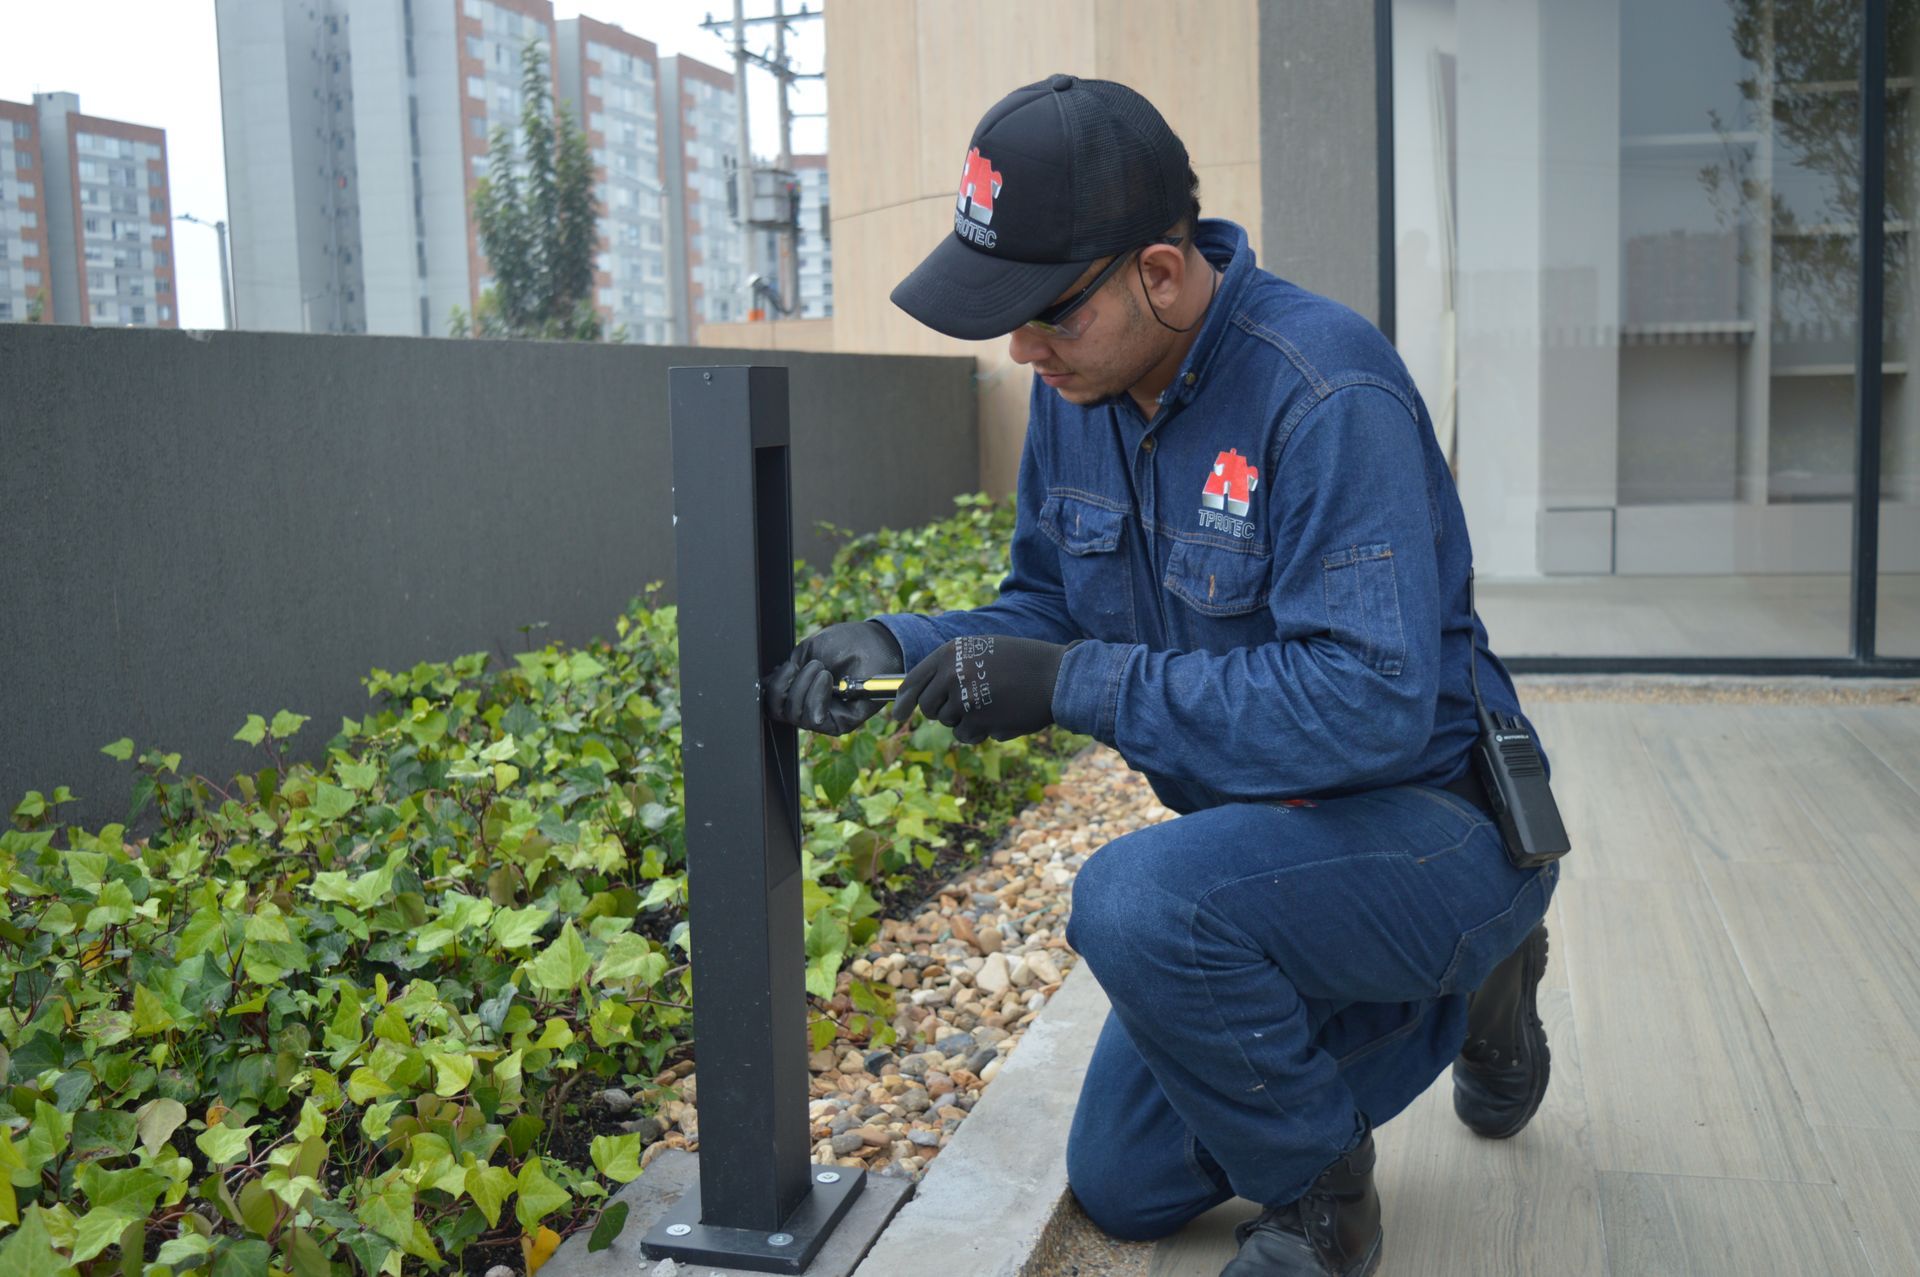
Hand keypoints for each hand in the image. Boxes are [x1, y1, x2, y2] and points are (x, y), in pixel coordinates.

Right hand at [763, 620, 903, 734]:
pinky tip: (827, 679)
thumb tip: (768, 687)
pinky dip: (816, 696)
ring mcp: (825, 717)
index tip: (786, 665)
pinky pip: (816, 720)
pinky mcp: (842, 723)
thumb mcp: (808, 652)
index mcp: (799, 691)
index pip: (773, 701)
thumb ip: (789, 670)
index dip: (772, 686)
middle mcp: (809, 707)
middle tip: (808, 666)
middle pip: (778, 713)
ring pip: (796, 717)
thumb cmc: (845, 644)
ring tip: (822, 669)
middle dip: (785, 687)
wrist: (874, 642)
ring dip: (803, 688)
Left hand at [892, 635, 1076, 744]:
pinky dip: (981, 732)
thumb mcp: (984, 650)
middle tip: (963, 710)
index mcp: (950, 652)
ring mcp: (962, 698)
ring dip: (965, 722)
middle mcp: (951, 673)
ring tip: (992, 708)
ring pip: (948, 723)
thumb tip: (929, 691)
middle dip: (941, 713)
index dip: (903, 700)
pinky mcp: (976, 721)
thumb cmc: (1025, 663)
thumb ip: (956, 666)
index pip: (914, 680)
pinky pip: (966, 735)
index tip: (898, 715)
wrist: (1057, 676)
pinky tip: (1001, 718)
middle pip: (927, 707)